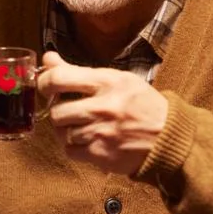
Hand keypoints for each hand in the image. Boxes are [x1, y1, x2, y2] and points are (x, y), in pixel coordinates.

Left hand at [38, 53, 167, 175]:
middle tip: (68, 111)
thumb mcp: (116, 79)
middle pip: (56, 111)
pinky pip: (70, 150)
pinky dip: (73, 146)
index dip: (44, 82)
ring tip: (81, 126)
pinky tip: (86, 140)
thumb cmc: (141, 104)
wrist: (168, 136)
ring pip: (62, 133)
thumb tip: (47, 58)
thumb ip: (78, 71)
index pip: (59, 79)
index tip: (46, 86)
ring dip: (66, 130)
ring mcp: (101, 133)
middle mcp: (103, 107)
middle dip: (58, 111)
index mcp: (108, 82)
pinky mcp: (102, 154)